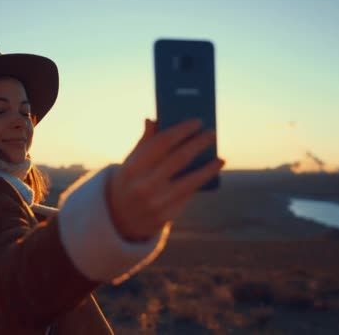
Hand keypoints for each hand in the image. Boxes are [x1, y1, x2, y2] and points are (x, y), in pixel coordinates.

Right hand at [106, 118, 224, 240]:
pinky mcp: (165, 216)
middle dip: (198, 144)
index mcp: (132, 167)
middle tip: (211, 134)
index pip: (162, 142)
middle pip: (179, 159)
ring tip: (220, 159)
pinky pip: (187, 195)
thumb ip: (144, 142)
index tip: (197, 121)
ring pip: (189, 181)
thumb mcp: (130, 162)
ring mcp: (155, 202)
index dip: (182, 130)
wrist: (118, 218)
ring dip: (208, 168)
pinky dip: (201, 183)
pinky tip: (210, 174)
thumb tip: (154, 119)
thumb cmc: (129, 181)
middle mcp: (143, 185)